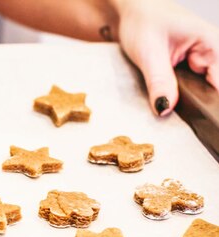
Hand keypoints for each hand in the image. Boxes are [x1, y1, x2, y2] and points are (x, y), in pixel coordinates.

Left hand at [112, 0, 218, 115]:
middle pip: (213, 89)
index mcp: (212, 44)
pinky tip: (170, 95)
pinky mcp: (193, 67)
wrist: (133, 12)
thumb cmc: (143, 21)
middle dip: (197, 102)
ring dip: (188, 98)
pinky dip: (181, 94)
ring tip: (169, 95)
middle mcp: (213, 52)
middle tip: (172, 106)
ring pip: (203, 90)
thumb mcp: (149, 53)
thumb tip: (165, 108)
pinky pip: (193, 87)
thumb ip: (159, 81)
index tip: (199, 116)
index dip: (210, 103)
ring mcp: (204, 60)